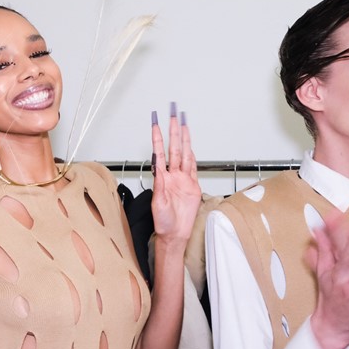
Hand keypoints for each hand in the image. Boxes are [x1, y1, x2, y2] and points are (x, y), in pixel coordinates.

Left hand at [149, 103, 200, 243]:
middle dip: (173, 130)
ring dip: (183, 138)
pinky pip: (192, 167)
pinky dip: (192, 155)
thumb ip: (160, 186)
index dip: (157, 137)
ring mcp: (183, 179)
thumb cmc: (163, 222)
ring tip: (182, 123)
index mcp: (162, 178)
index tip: (155, 122)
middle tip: (173, 114)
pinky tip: (190, 145)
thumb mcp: (158, 204)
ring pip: (184, 154)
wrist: (175, 234)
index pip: (159, 152)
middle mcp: (172, 176)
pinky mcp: (192, 186)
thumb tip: (158, 170)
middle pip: (174, 148)